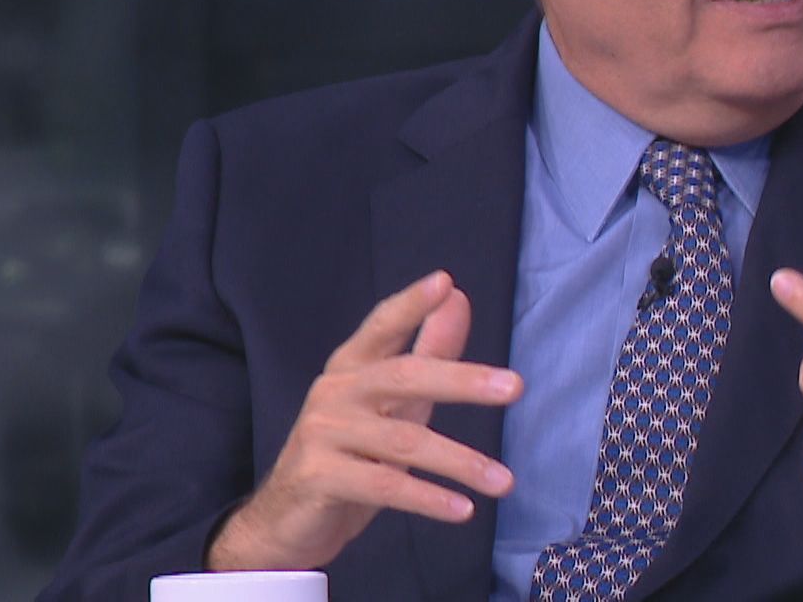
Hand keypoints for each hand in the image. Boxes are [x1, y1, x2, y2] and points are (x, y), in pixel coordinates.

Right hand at [208, 270, 522, 570]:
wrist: (287, 520)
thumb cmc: (350, 455)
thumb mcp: (394, 405)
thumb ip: (427, 353)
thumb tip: (458, 299)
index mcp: (351, 368)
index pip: (381, 326)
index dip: (411, 304)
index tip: (445, 283)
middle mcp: (334, 392)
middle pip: (404, 378)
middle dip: (463, 381)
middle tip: (515, 387)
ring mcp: (323, 433)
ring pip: (404, 442)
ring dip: (461, 462)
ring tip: (505, 481)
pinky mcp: (319, 477)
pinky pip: (385, 487)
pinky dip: (429, 498)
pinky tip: (463, 510)